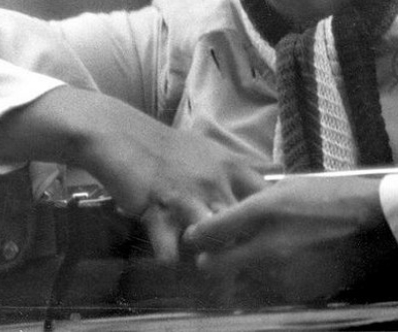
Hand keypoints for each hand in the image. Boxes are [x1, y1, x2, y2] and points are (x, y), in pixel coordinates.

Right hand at [79, 110, 264, 263]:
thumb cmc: (170, 147)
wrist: (123, 136)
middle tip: (230, 253)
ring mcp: (187, 199)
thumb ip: (239, 167)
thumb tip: (274, 171)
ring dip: (207, 253)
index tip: (258, 231)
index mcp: (230, 166)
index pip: (264, 197)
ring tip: (200, 256)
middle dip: (239, 242)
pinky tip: (168, 253)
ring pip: (212, 239)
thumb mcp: (211, 150)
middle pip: (242, 224)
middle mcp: (214, 182)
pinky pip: (171, 254)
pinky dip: (169, 259)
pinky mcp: (158, 215)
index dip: (265, 218)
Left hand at [182, 175, 397, 308]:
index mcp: (263, 212)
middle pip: (214, 265)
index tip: (195, 236)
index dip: (197, 234)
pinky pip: (264, 295)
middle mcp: (264, 247)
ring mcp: (279, 276)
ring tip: (242, 265)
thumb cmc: (335, 196)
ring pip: (237, 284)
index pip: (210, 231)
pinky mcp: (295, 296)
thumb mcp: (292, 187)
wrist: (376, 228)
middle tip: (211, 256)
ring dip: (235, 277)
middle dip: (210, 261)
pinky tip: (269, 274)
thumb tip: (233, 212)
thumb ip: (259, 202)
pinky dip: (260, 287)